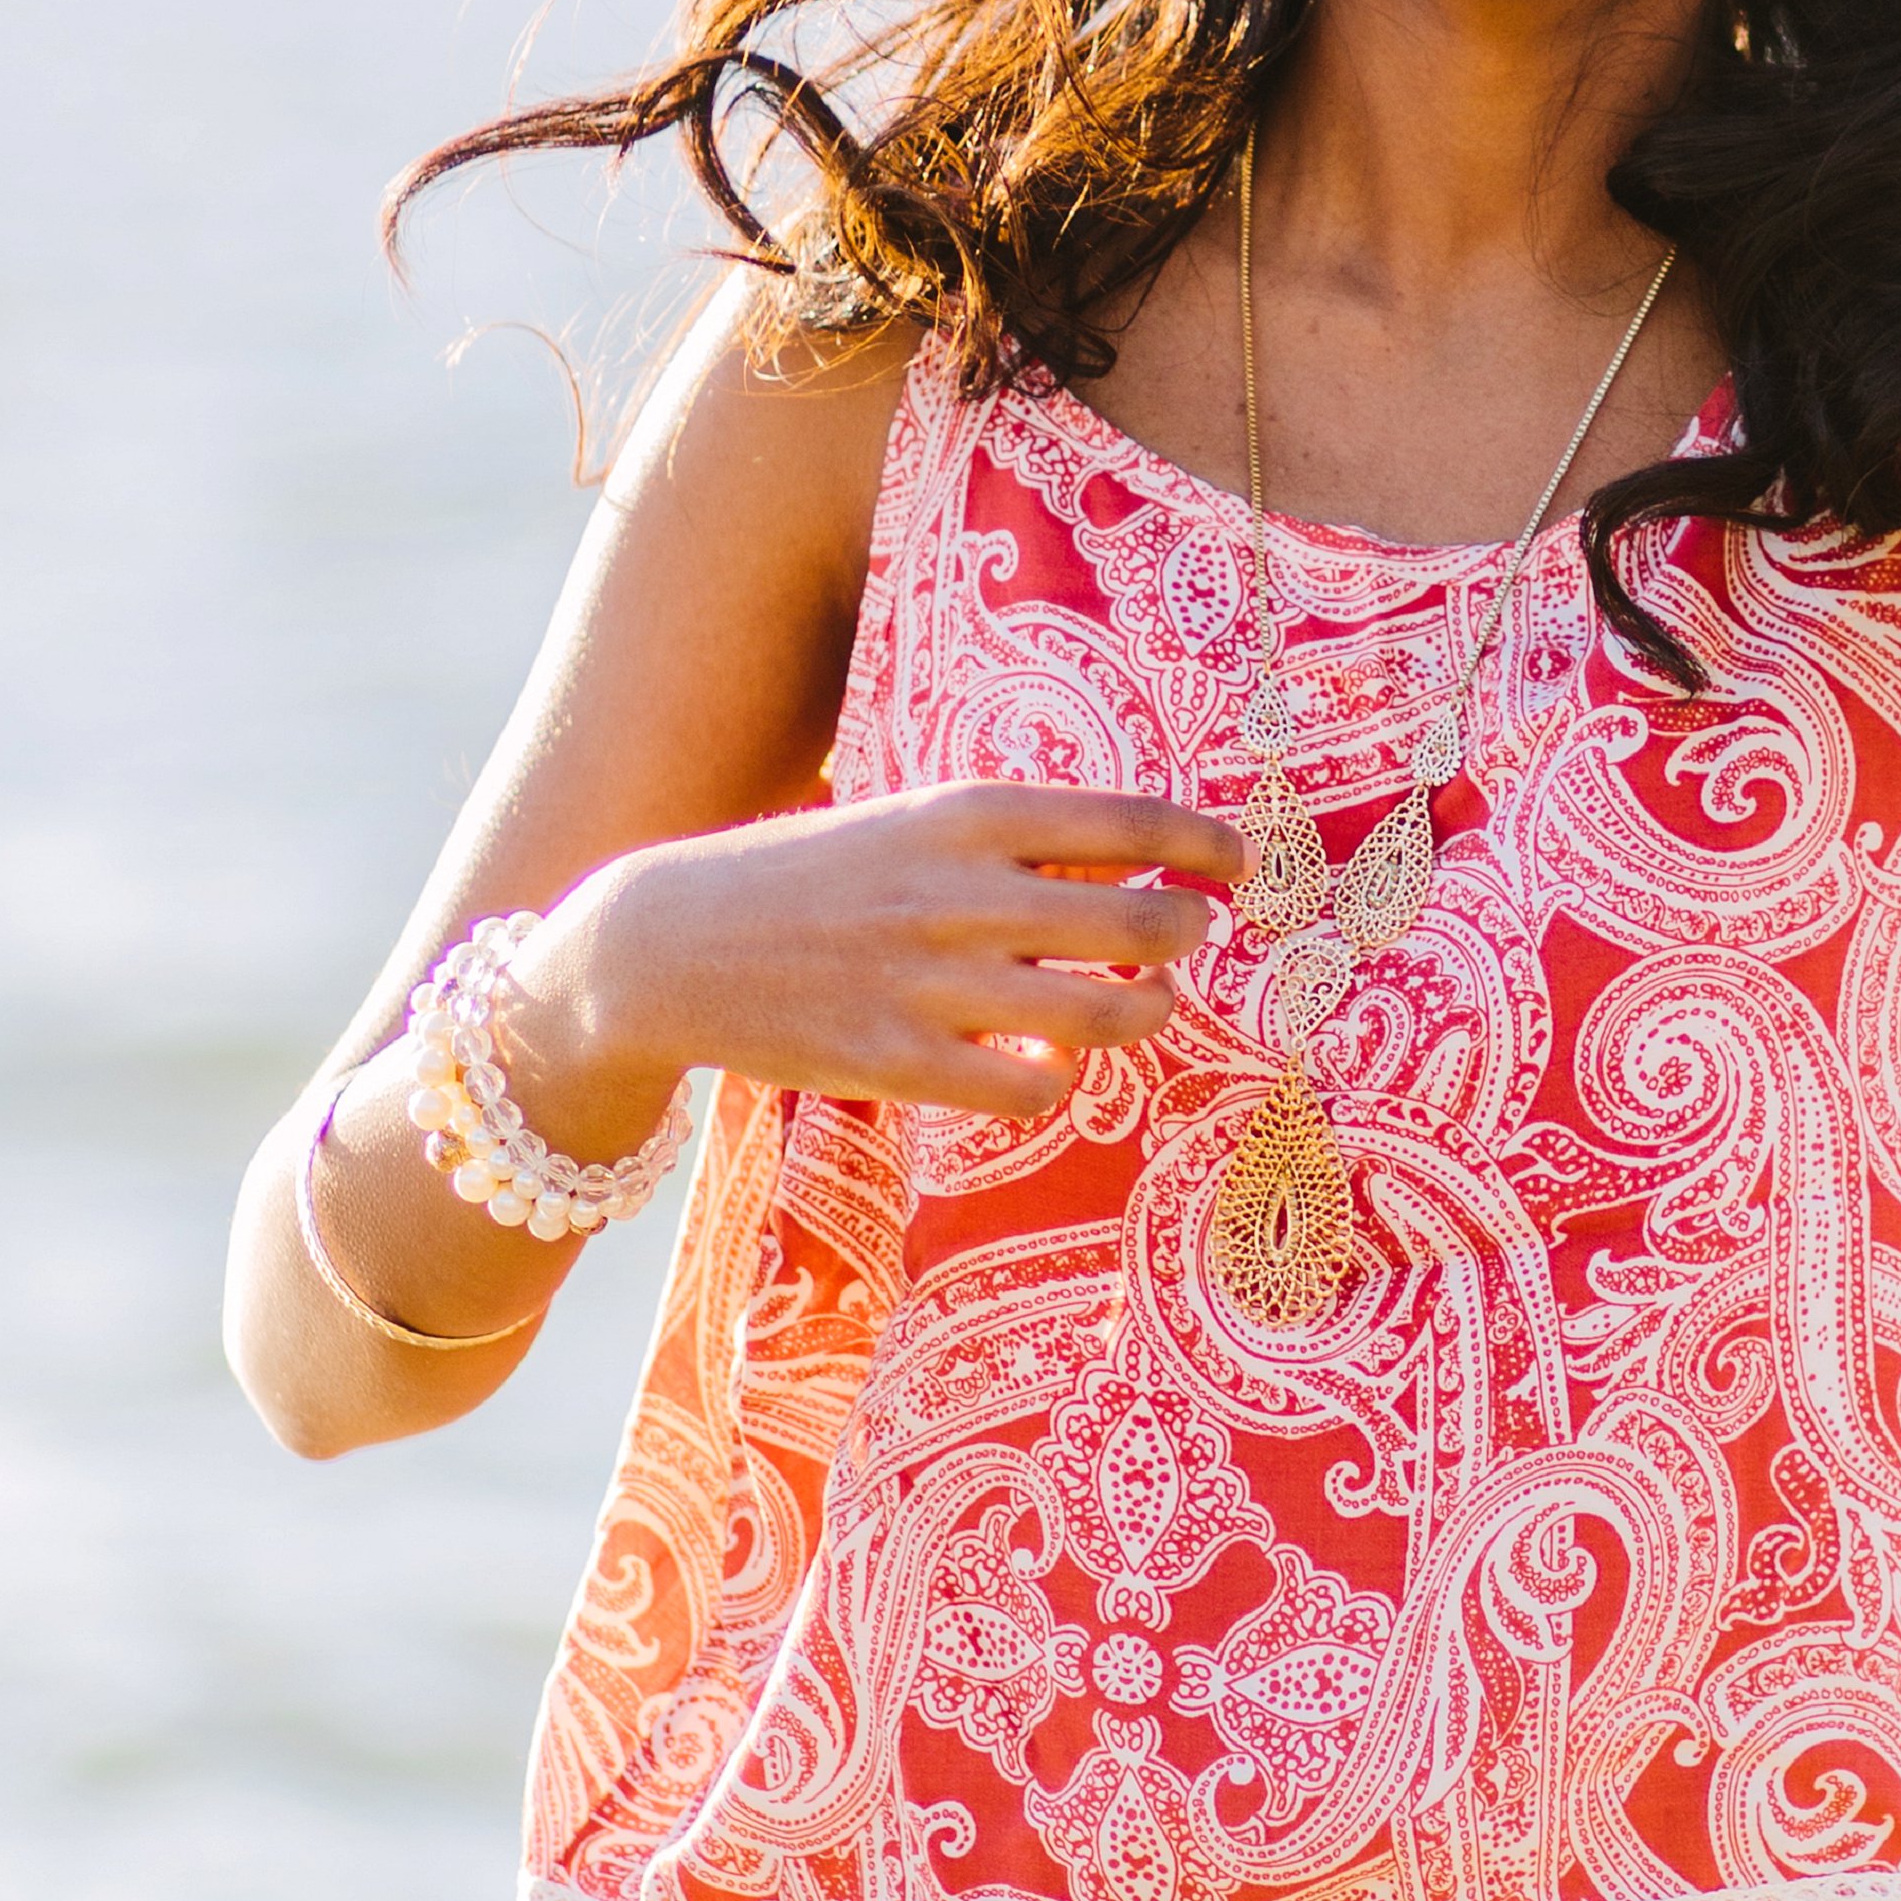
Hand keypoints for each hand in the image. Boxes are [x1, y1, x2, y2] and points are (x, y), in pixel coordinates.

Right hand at [522, 785, 1244, 1128]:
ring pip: (1103, 1014)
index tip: (1240, 859)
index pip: (1126, 820)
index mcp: (961, 813)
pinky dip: (1055, 1078)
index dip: (1202, 841)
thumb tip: (1115, 849)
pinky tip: (1044, 1062)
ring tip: (1142, 1002)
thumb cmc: (795, 875)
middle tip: (1189, 933)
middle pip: (1139, 921)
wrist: (660, 945)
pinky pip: (1030, 1086)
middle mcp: (959, 892)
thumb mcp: (898, 822)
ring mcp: (931, 982)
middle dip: (1185, 931)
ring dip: (1143, 1011)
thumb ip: (994, 834)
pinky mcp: (898, 1061)